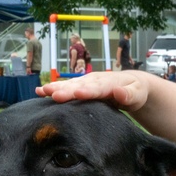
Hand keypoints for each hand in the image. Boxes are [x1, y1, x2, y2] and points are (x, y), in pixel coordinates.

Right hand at [36, 70, 151, 111]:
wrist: (131, 85)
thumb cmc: (135, 92)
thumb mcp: (137, 94)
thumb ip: (129, 95)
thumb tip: (119, 92)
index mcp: (109, 83)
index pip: (98, 88)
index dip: (88, 91)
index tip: (78, 93)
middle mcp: (94, 80)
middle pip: (79, 86)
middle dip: (66, 90)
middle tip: (52, 94)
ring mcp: (85, 82)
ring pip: (69, 85)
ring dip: (55, 87)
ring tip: (41, 91)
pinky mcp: (80, 87)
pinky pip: (65, 87)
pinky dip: (53, 88)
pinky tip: (38, 91)